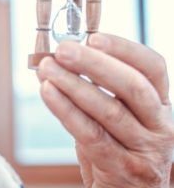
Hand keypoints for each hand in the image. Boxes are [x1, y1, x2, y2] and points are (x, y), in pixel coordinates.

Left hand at [37, 33, 173, 186]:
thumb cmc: (116, 151)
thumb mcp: (116, 117)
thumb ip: (96, 90)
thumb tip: (59, 58)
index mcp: (159, 105)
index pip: (153, 68)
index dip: (124, 49)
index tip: (93, 37)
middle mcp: (160, 126)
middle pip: (133, 86)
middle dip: (94, 64)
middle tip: (62, 49)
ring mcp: (146, 150)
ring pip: (109, 110)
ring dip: (73, 84)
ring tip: (46, 68)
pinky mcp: (124, 170)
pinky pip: (91, 135)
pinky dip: (66, 110)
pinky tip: (47, 92)